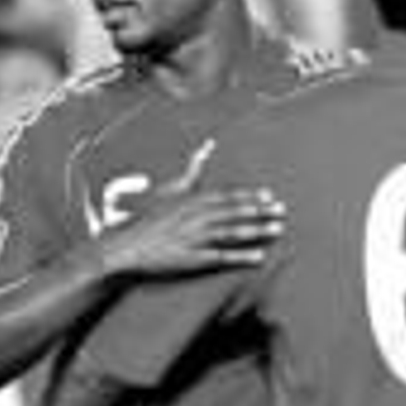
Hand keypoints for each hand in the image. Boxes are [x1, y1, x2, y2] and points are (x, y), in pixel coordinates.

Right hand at [97, 187, 284, 277]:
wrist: (123, 246)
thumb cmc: (148, 217)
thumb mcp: (169, 191)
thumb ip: (192, 171)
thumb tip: (207, 147)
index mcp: (190, 200)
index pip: (226, 196)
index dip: (249, 196)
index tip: (270, 196)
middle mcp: (193, 217)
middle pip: (233, 212)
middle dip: (259, 211)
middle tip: (282, 212)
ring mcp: (193, 237)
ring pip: (231, 232)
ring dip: (256, 231)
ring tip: (277, 230)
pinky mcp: (191, 258)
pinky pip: (221, 256)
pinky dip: (241, 256)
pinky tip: (260, 256)